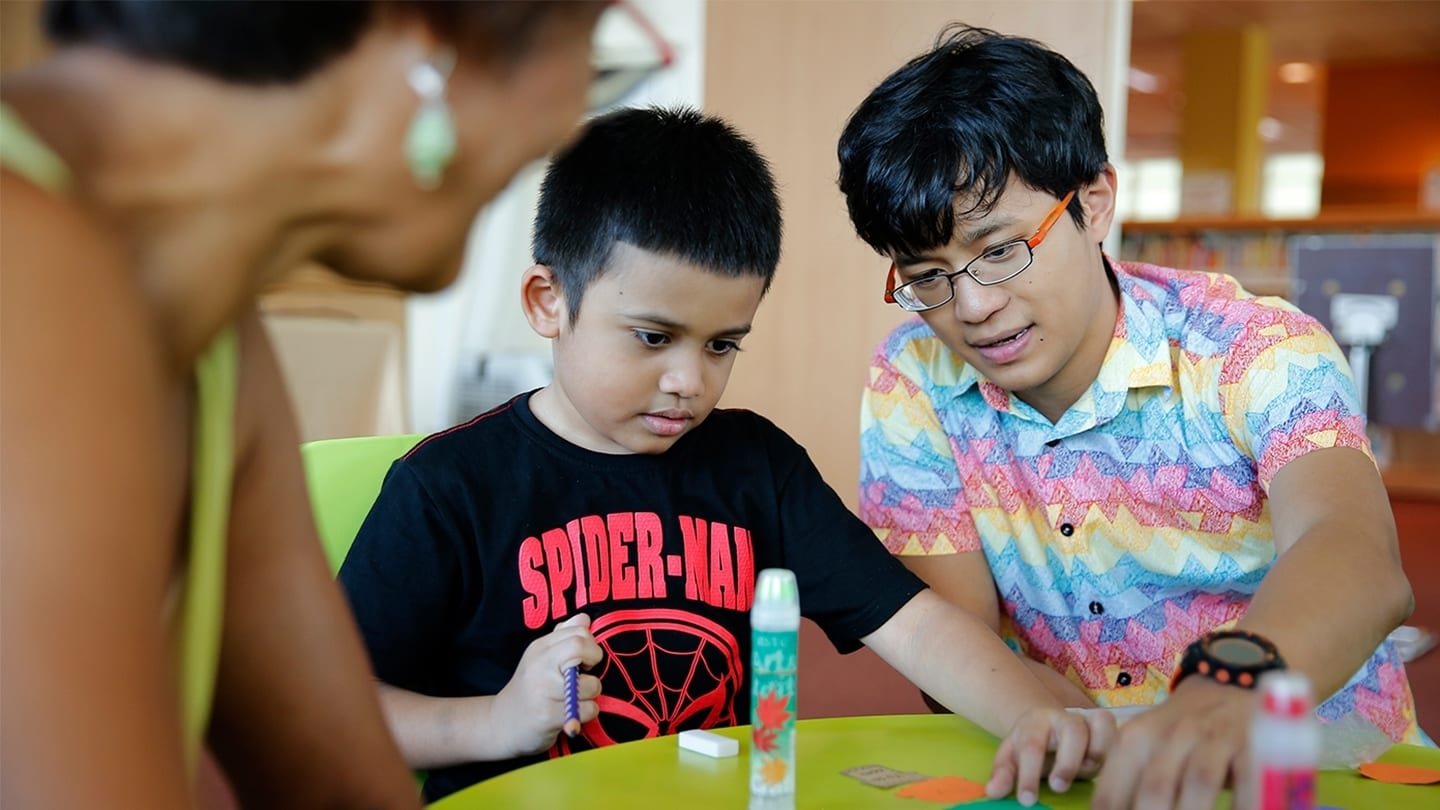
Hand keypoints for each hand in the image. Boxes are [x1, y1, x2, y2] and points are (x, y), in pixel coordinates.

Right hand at [490, 613, 603, 757]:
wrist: (501, 724)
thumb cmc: (530, 690)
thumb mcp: (541, 658)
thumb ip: (564, 637)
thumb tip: (585, 618)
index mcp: (540, 647)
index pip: (580, 632)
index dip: (591, 646)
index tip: (583, 661)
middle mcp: (540, 665)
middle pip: (582, 646)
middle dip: (594, 662)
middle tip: (584, 675)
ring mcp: (543, 690)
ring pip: (592, 685)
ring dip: (591, 695)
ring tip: (575, 699)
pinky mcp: (549, 716)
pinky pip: (588, 709)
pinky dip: (587, 714)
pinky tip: (571, 713)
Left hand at [986, 706, 1115, 805]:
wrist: (1050, 726)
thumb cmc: (1031, 745)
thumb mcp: (1012, 757)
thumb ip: (1004, 773)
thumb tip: (993, 792)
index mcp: (1036, 721)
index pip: (1032, 746)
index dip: (1028, 774)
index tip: (1027, 800)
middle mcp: (1065, 716)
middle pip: (1072, 731)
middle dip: (1068, 762)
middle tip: (1058, 787)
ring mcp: (1089, 720)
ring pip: (1102, 725)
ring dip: (1098, 753)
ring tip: (1087, 774)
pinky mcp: (1108, 728)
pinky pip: (1118, 732)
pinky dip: (1114, 749)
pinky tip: (1106, 770)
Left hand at [1091, 678, 1255, 809]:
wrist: (1227, 688)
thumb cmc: (1180, 733)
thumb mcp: (1146, 747)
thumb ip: (1128, 784)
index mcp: (1135, 740)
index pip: (1113, 791)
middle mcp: (1172, 735)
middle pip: (1156, 789)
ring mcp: (1213, 736)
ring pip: (1199, 782)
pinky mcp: (1251, 742)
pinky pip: (1247, 781)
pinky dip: (1242, 804)